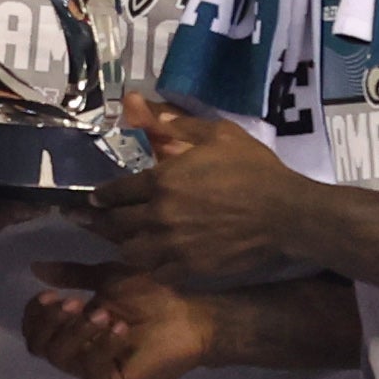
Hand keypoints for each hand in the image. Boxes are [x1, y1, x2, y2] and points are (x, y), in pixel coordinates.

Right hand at [22, 260, 216, 378]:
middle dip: (50, 321)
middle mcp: (78, 355)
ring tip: (104, 313)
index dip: (34, 314)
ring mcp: (94, 372)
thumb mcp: (107, 278)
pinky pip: (93, 370)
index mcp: (72, 332)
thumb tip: (35, 266)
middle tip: (73, 302)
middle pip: (39, 347)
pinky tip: (119, 328)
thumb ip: (72, 275)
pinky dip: (102, 345)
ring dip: (77, 330)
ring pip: (61, 357)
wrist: (189, 316)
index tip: (49, 295)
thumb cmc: (151, 297)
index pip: (35, 332)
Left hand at [82, 94, 308, 284]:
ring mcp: (173, 246)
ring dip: (125, 245)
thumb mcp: (217, 135)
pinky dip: (151, 266)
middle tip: (93, 221)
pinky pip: (156, 273)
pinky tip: (154, 261)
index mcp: (162, 180)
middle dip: (102, 220)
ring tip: (126, 241)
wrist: (285, 213)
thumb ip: (176, 125)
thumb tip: (138, 105)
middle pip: (116, 223)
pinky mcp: (189, 269)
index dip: (101, 195)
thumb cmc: (254, 169)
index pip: (116, 191)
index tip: (93, 198)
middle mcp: (159, 214)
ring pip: (130, 251)